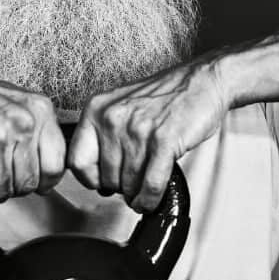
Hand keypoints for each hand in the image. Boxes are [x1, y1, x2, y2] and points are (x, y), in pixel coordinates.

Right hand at [0, 58, 64, 215]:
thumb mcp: (17, 102)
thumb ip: (37, 129)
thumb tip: (48, 166)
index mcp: (39, 110)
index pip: (57, 163)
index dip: (47, 180)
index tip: (38, 183)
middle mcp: (22, 122)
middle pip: (32, 180)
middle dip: (18, 188)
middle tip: (6, 180)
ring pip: (8, 189)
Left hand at [67, 59, 229, 211]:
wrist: (202, 81)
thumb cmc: (164, 95)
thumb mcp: (120, 105)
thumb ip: (103, 134)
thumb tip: (94, 173)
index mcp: (96, 109)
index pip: (76, 161)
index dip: (90, 179)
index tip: (100, 182)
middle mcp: (113, 118)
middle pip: (106, 177)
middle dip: (120, 188)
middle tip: (131, 185)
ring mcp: (138, 130)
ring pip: (129, 184)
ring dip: (137, 195)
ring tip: (143, 192)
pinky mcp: (164, 141)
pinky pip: (151, 185)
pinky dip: (151, 199)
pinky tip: (152, 198)